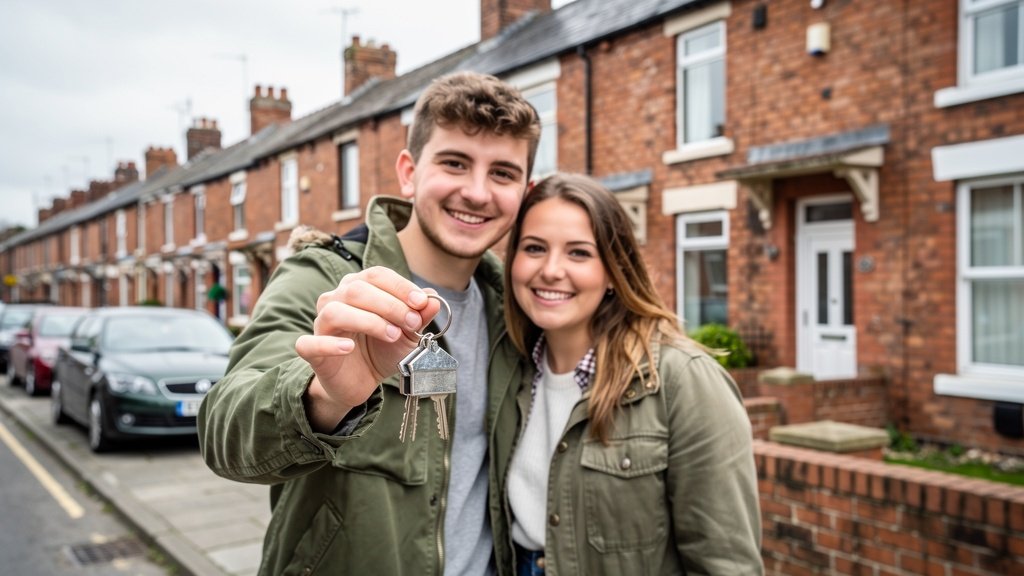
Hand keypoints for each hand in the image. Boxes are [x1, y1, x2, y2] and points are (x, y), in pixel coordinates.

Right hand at [295, 266, 440, 430]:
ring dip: (368, 321)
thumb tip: (433, 299)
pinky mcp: (310, 350)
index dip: (400, 286)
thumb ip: (419, 316)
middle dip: (390, 304)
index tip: (421, 302)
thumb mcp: (407, 334)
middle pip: (357, 289)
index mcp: (358, 288)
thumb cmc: (381, 350)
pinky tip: (349, 348)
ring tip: (392, 335)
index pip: (376, 275)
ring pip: (336, 311)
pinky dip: (330, 344)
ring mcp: (321, 324)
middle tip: (412, 323)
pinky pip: (309, 343)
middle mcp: (336, 299)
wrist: (361, 381)